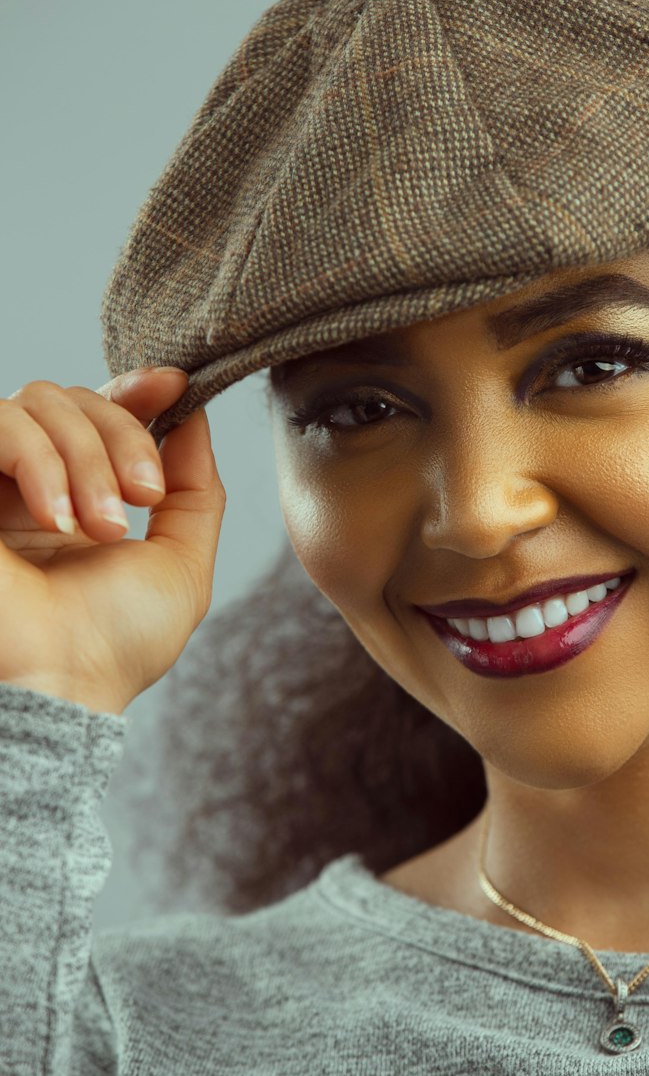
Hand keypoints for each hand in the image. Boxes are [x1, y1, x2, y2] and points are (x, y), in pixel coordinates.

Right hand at [0, 368, 225, 714]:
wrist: (58, 689)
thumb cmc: (115, 644)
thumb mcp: (181, 561)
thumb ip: (195, 489)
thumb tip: (194, 415)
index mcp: (76, 497)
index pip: (97, 410)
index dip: (135, 389)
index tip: (175, 386)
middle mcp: (24, 483)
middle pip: (76, 397)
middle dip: (123, 438)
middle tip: (143, 498)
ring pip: (39, 402)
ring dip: (87, 458)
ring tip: (101, 526)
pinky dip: (40, 463)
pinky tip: (57, 520)